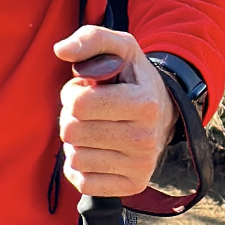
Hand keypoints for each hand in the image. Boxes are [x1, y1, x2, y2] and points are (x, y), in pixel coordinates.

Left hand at [53, 24, 174, 198]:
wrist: (164, 112)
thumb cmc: (132, 78)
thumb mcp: (120, 48)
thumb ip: (90, 39)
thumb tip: (60, 50)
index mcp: (144, 103)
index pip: (79, 104)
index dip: (72, 94)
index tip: (84, 90)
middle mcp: (145, 138)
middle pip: (72, 132)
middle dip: (71, 117)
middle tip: (87, 111)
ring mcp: (141, 165)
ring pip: (75, 158)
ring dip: (75, 142)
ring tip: (93, 128)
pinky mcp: (133, 185)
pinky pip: (83, 182)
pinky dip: (80, 166)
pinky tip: (94, 151)